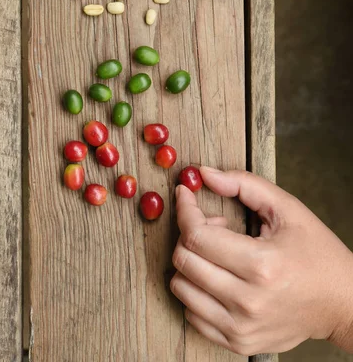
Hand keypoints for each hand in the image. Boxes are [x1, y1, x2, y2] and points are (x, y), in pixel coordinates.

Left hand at [170, 168, 352, 354]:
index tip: (184, 193)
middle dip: (188, 232)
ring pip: (181, 287)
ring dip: (190, 261)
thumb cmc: (316, 252)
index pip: (197, 236)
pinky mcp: (238, 342)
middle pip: (184, 260)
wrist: (341, 302)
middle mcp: (247, 301)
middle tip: (214, 224)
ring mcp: (241, 327)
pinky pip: (191, 314)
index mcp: (261, 266)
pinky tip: (218, 275)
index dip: (184, 209)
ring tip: (218, 252)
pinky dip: (195, 289)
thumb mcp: (287, 208)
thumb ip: (244, 184)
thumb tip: (205, 174)